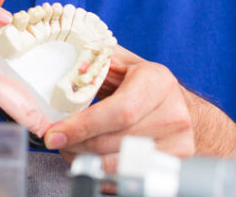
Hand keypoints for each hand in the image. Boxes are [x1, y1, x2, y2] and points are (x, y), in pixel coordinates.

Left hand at [45, 45, 235, 170]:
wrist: (181, 106)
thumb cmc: (142, 83)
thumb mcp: (121, 63)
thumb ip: (95, 62)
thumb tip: (65, 67)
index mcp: (157, 81)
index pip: (119, 110)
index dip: (84, 125)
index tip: (55, 133)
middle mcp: (173, 113)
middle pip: (118, 140)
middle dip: (79, 144)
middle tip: (56, 141)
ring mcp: (179, 140)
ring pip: (123, 160)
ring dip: (88, 159)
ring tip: (70, 150)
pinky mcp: (177, 162)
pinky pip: (134, 174)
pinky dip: (106, 171)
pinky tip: (90, 161)